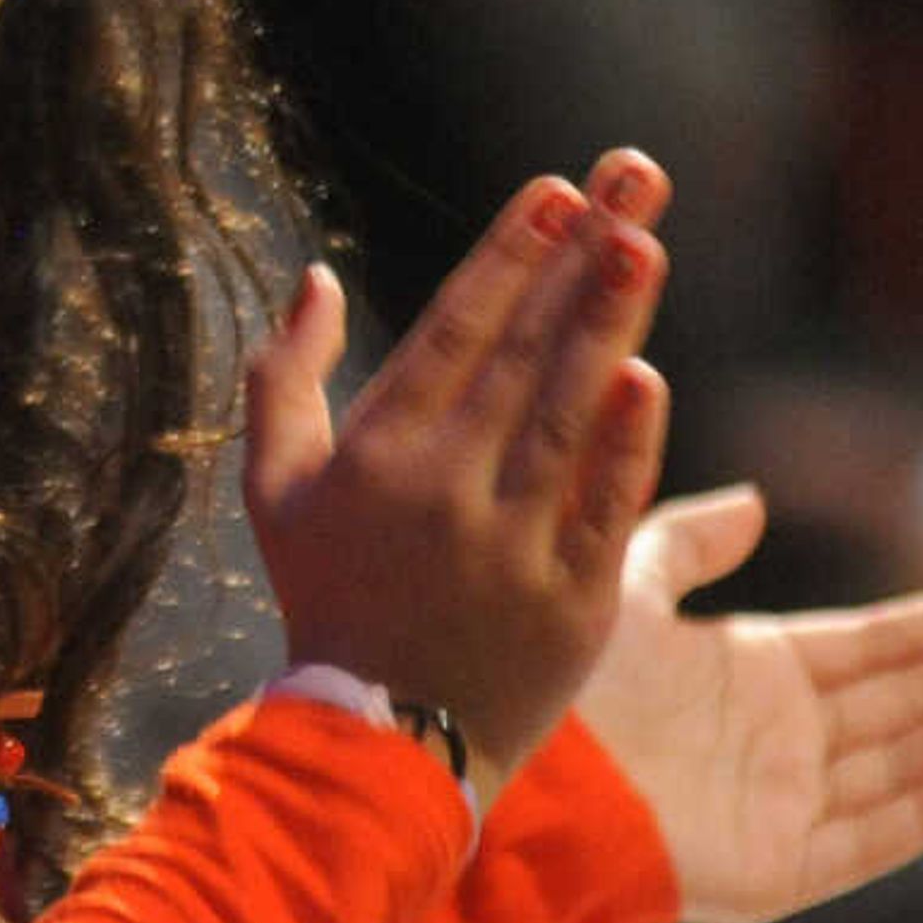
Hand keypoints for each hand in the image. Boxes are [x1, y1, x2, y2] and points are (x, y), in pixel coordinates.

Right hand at [244, 169, 672, 782]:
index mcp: (379, 455)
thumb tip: (318, 278)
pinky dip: (626, 445)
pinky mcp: (570, 605)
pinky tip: (646, 376)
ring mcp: (510, 548)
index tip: (553, 189)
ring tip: (646, 243)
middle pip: (523, 352)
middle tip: (632, 177)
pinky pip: (605, 510)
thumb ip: (286, 378)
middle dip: (579, 256)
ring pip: (567, 416)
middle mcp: (444, 492)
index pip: (453, 331)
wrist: (377, 746)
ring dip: (610, 323)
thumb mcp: (275, 490)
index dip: (506, 256)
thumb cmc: (329, 598)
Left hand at [576, 486, 922, 922]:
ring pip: (905, 759)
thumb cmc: (563, 687)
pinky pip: (868, 838)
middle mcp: (786, 740)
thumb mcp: (626, 587)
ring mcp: (787, 806)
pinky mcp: (777, 871)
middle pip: (912, 697)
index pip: (876, 643)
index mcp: (759, 673)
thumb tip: (754, 502)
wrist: (521, 779)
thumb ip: (687, 543)